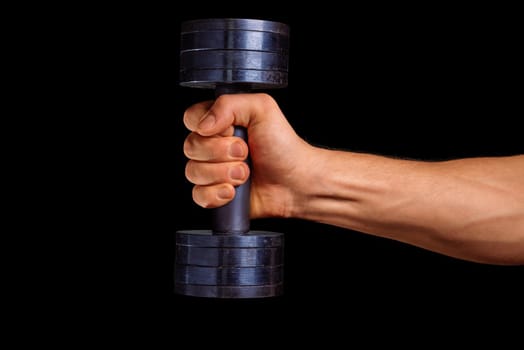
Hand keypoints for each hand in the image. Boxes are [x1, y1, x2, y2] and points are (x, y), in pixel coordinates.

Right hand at [183, 93, 314, 217]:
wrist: (297, 182)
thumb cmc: (284, 146)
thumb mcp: (262, 109)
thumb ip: (229, 104)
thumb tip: (203, 125)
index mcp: (220, 122)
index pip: (191, 118)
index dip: (207, 127)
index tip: (231, 131)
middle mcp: (212, 146)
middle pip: (190, 147)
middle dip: (221, 152)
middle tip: (245, 153)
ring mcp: (212, 171)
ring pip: (193, 172)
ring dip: (222, 174)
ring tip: (245, 174)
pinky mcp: (215, 195)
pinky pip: (198, 195)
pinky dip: (216, 194)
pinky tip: (234, 192)